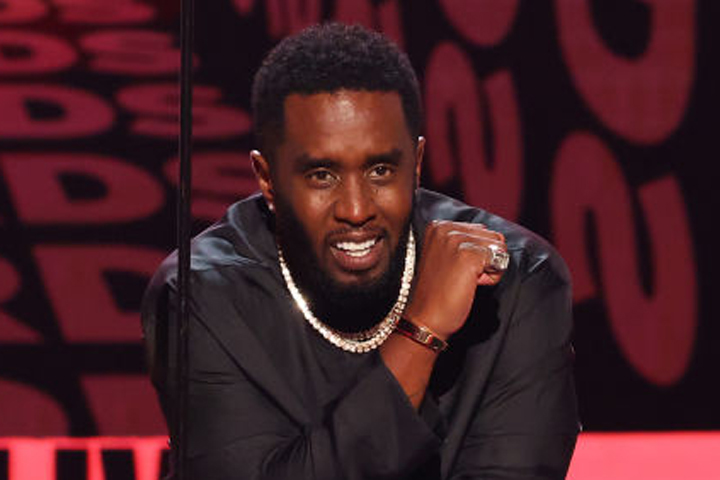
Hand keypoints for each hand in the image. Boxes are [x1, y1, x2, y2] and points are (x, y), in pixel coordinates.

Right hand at [404, 220, 506, 338]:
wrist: (425, 319)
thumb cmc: (438, 292)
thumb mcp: (446, 256)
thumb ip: (466, 242)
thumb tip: (499, 237)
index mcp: (438, 226)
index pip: (481, 230)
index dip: (477, 253)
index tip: (456, 269)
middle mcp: (445, 228)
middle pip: (492, 236)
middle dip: (485, 259)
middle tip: (461, 276)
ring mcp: (456, 240)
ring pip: (499, 246)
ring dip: (489, 267)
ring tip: (466, 280)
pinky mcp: (468, 255)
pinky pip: (500, 260)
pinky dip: (493, 276)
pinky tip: (472, 285)